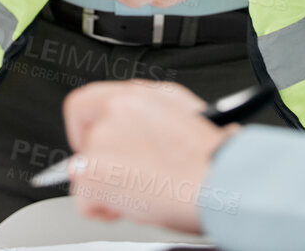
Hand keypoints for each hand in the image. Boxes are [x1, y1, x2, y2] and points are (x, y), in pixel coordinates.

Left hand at [62, 80, 232, 233]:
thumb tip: (140, 127)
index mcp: (136, 94)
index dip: (85, 128)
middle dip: (104, 164)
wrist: (220, 180)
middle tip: (126, 178)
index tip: (97, 144)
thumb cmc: (212, 156)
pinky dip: (103, 210)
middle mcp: (116, 110)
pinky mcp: (94, 173)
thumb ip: (151, 113)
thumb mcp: (185, 114)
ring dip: (108, 188)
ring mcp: (103, 140)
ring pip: (85, 172)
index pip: (84, 103)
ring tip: (142, 194)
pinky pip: (85, 200)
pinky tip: (133, 208)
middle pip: (87, 141)